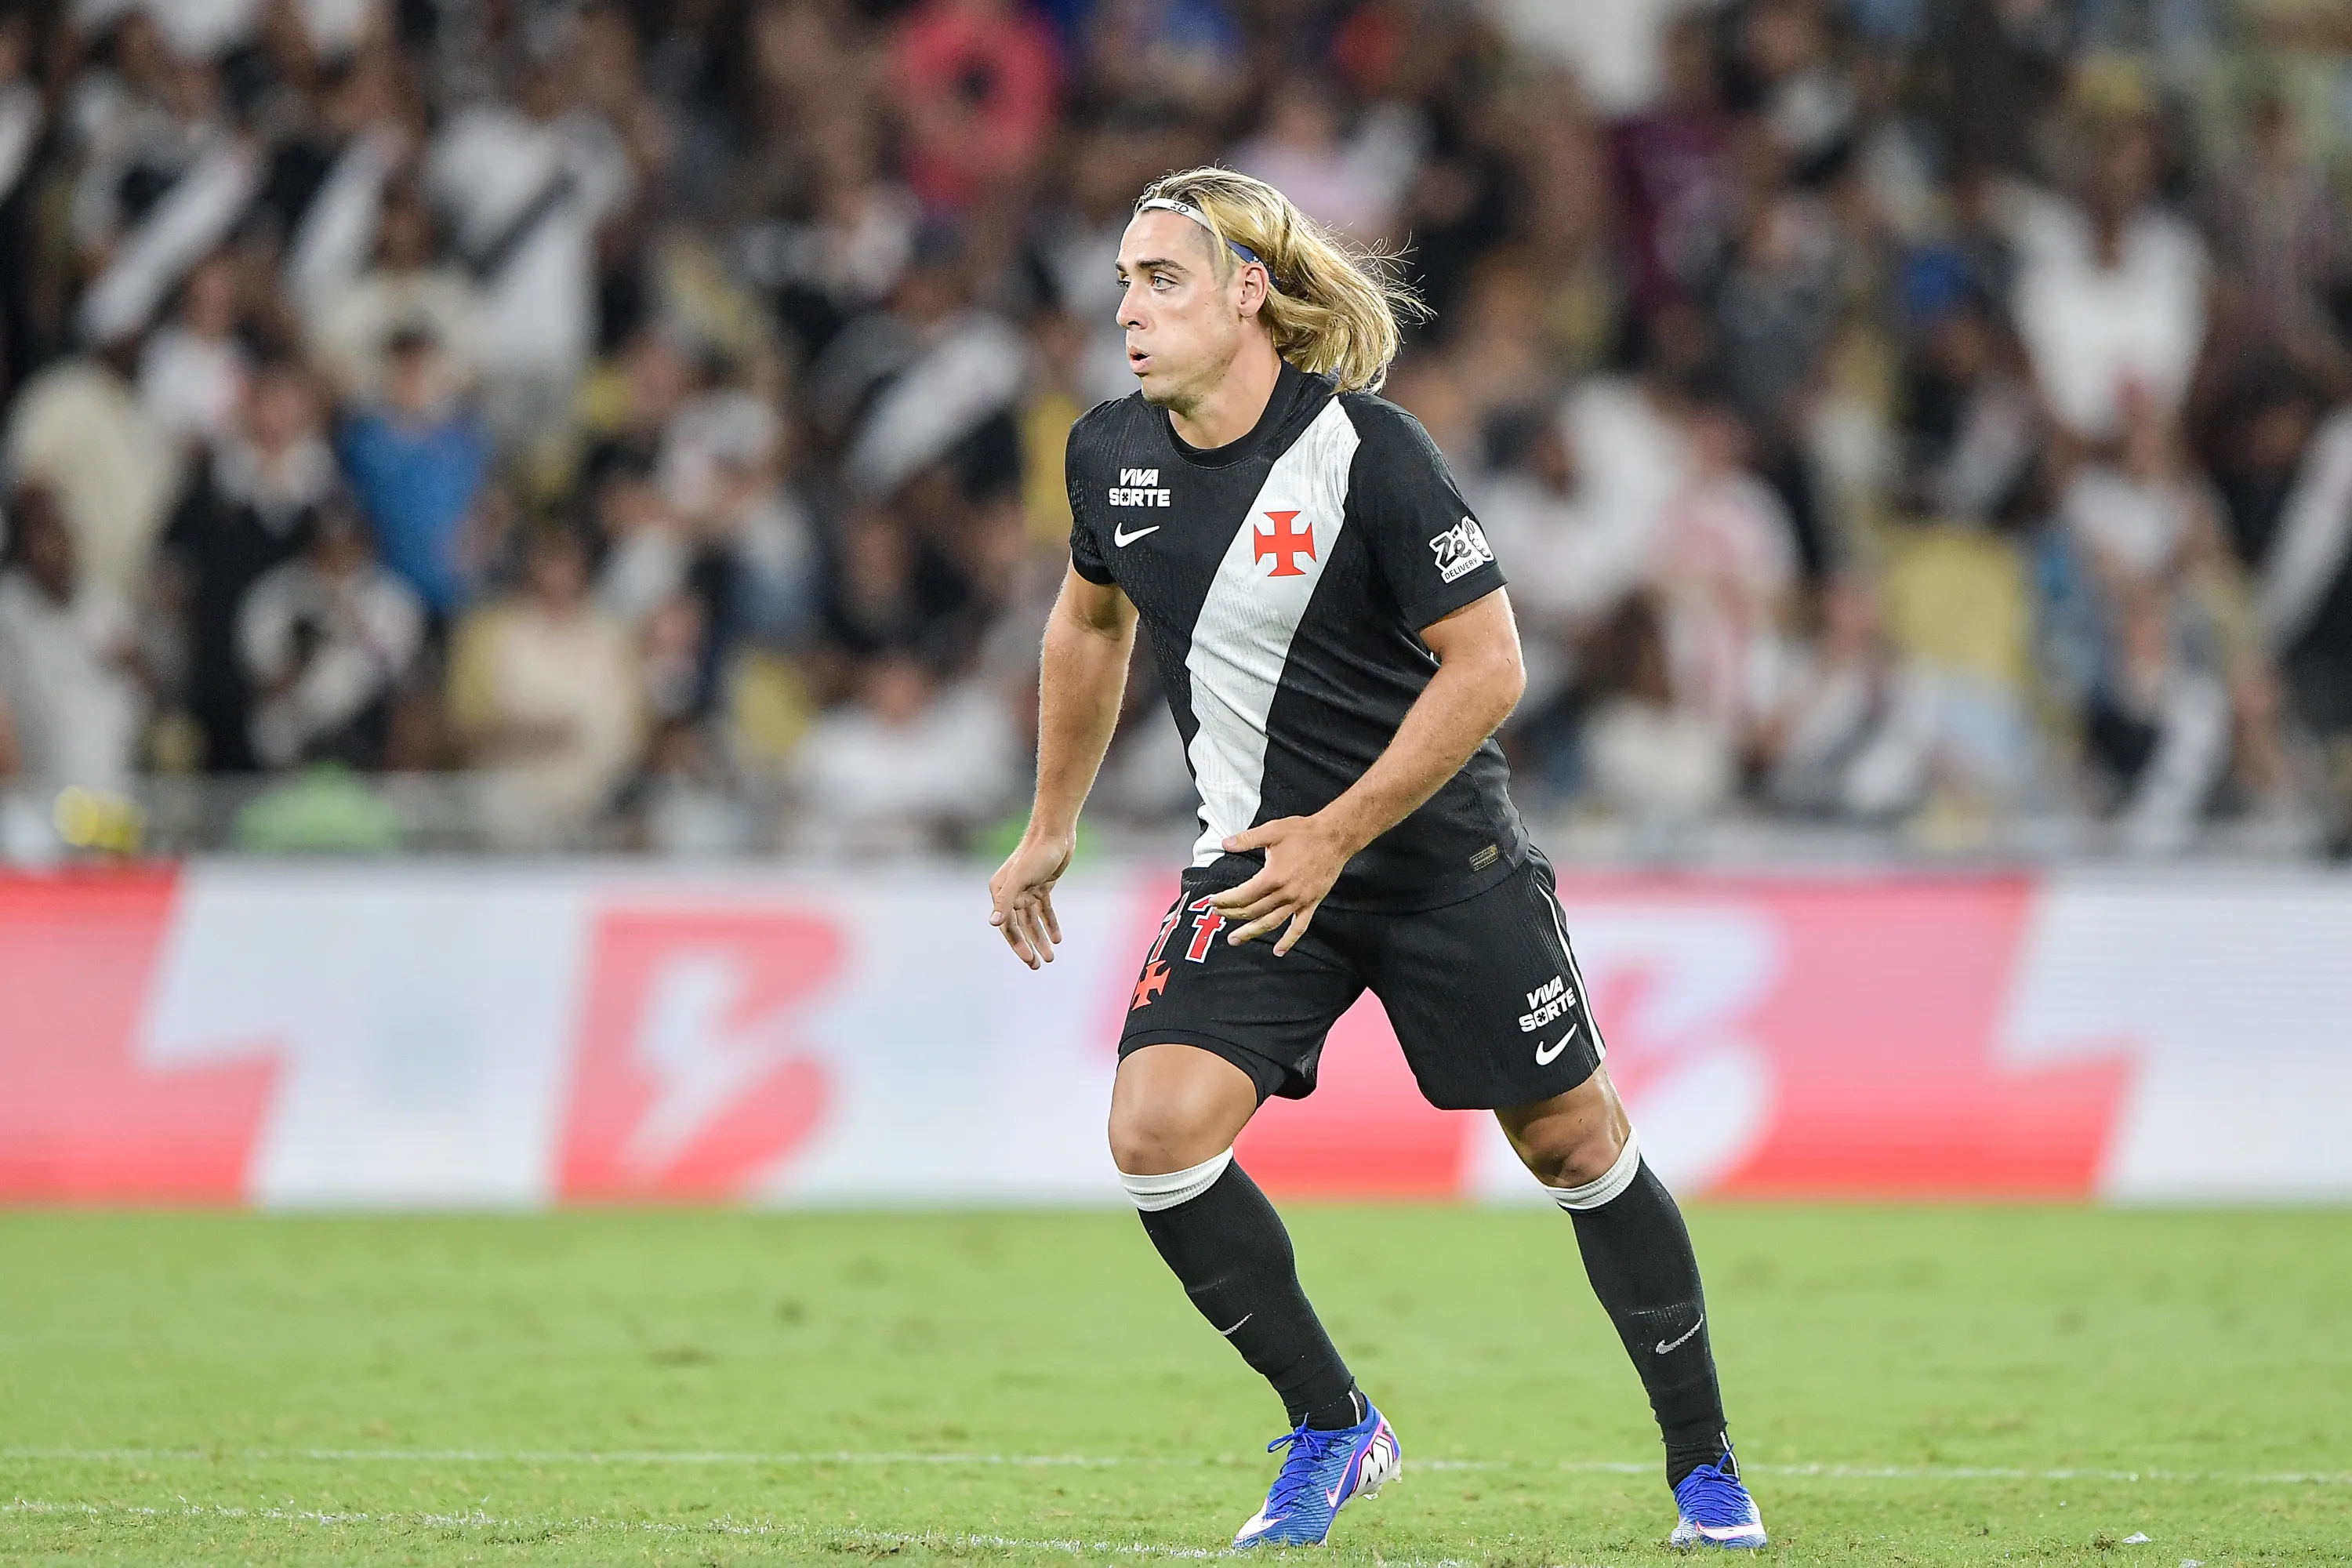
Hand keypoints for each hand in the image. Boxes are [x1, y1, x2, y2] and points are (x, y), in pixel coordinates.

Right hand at [988, 833, 1073, 968]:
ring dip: (1042, 938)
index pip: (1007, 925)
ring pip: (1034, 920)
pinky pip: (1045, 910)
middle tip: (1039, 965)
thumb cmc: (1035, 854)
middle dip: (1030, 946)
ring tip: (1051, 957)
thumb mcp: (1019, 879)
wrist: (1055, 832)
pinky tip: (1057, 938)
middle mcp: (1011, 892)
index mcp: (1000, 891)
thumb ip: (1005, 902)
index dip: (1018, 944)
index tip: (1030, 959)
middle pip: (1020, 926)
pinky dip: (1050, 924)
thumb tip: (992, 924)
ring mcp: (1027, 889)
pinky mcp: (1043, 886)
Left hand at [1209, 814, 1354, 955]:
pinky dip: (1288, 941)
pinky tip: (1279, 951)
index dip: (1225, 900)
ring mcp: (1299, 901)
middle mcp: (1285, 894)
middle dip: (1232, 914)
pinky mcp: (1311, 904)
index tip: (1213, 901)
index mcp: (1272, 877)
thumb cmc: (1304, 833)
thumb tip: (1225, 844)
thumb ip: (1246, 839)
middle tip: (1218, 915)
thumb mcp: (1272, 831)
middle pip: (1253, 911)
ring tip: (1235, 939)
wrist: (1334, 838)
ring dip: (1251, 933)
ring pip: (1271, 923)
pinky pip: (1299, 928)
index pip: (1242, 895)